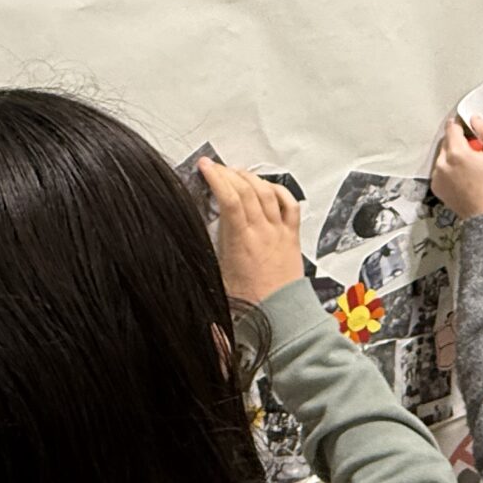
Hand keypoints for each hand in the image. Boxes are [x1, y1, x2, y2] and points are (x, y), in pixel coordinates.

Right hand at [202, 159, 304, 301]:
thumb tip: (190, 241)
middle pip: (247, 190)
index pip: (229, 199)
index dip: (216, 178)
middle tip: (216, 167)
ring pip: (267, 192)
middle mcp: (262, 232)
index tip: (205, 166)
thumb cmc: (250, 304)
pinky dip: (279, 191)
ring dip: (251, 177)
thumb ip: (207, 254)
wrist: (280, 316)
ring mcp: (279, 232)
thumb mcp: (217, 278)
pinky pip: (290, 205)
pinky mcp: (292, 236)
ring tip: (238, 172)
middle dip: (229, 172)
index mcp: (240, 242)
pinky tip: (269, 187)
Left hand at [431, 115, 482, 217]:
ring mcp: (437, 175)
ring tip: (469, 168)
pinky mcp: (436, 186)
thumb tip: (475, 119)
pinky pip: (440, 169)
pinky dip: (449, 169)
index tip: (467, 127)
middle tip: (475, 152)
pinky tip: (463, 177)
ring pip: (443, 155)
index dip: (460, 124)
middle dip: (460, 142)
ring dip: (454, 156)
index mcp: (456, 153)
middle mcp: (442, 163)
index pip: (451, 127)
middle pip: (447, 141)